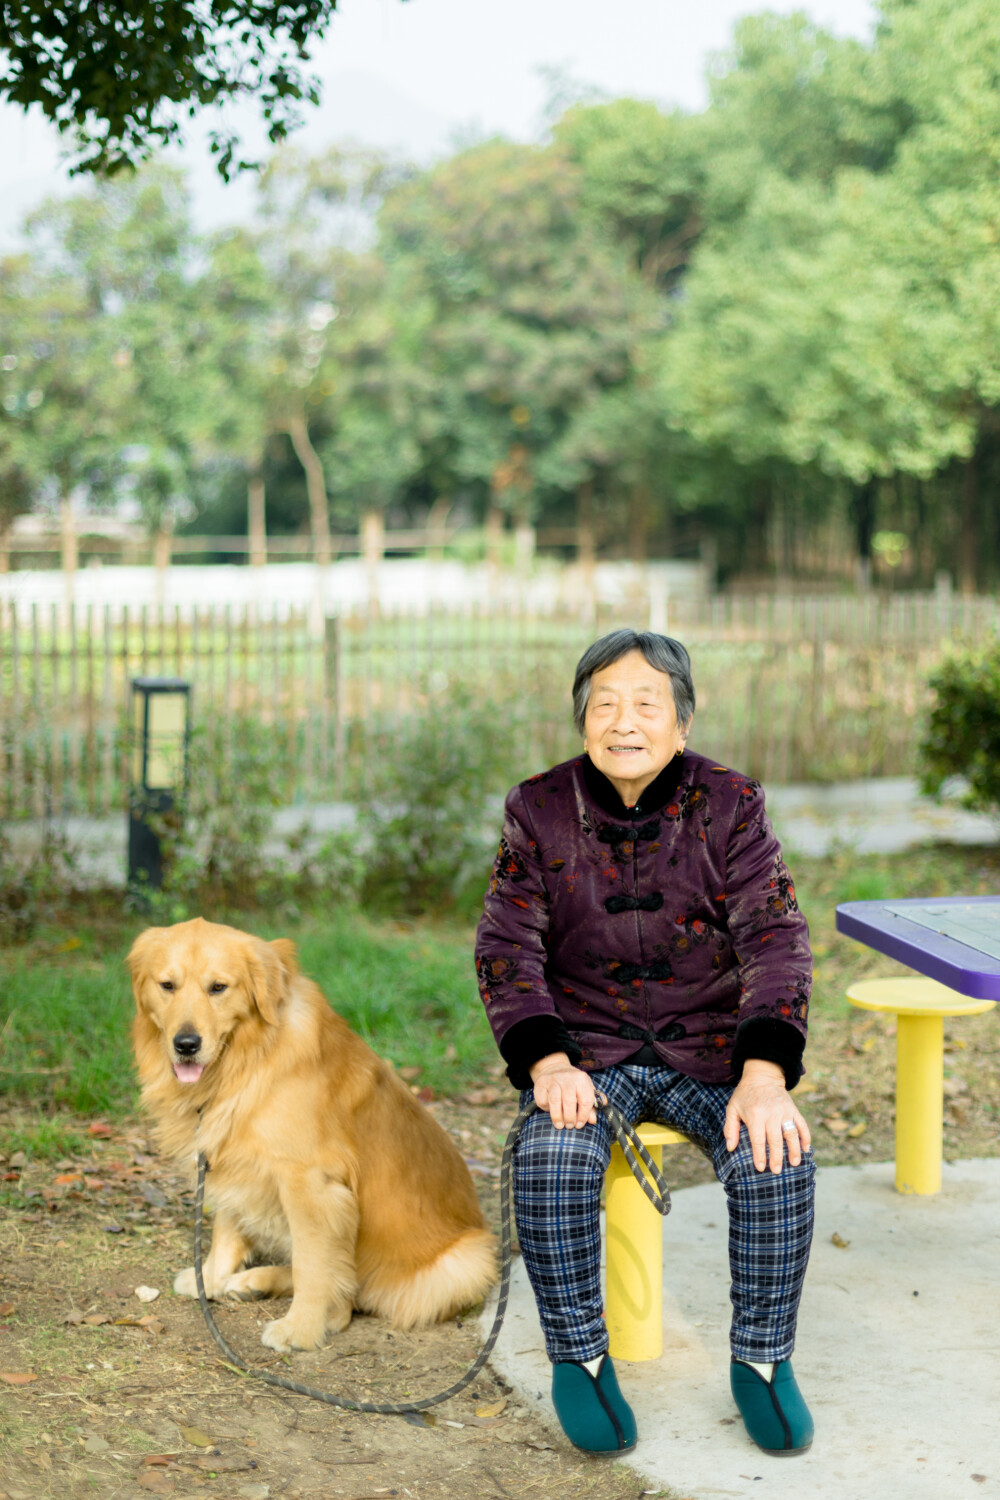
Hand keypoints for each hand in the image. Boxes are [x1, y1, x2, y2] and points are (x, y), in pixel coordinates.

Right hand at [529, 1052, 596, 1129]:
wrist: (554, 1068)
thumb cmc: (572, 1085)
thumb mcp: (585, 1091)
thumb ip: (590, 1106)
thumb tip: (592, 1120)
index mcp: (582, 1079)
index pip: (586, 1100)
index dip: (583, 1115)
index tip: (579, 1125)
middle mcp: (568, 1077)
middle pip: (569, 1102)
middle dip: (570, 1118)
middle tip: (569, 1126)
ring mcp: (553, 1079)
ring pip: (555, 1101)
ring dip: (557, 1116)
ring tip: (560, 1125)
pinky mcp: (541, 1083)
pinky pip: (542, 1100)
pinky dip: (546, 1108)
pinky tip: (550, 1110)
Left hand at [724, 1059, 811, 1173]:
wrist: (762, 1076)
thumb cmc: (745, 1095)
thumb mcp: (732, 1108)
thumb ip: (730, 1128)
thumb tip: (731, 1148)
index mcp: (755, 1114)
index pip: (758, 1139)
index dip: (759, 1155)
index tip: (761, 1168)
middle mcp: (771, 1113)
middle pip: (776, 1140)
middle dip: (776, 1157)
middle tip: (777, 1171)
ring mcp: (784, 1111)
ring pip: (791, 1134)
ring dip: (794, 1150)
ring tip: (794, 1163)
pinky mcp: (793, 1109)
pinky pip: (802, 1125)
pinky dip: (806, 1137)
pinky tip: (806, 1149)